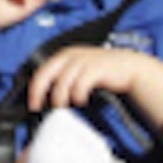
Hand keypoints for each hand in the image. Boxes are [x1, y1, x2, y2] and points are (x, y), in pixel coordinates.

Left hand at [28, 43, 150, 111]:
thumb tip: (47, 98)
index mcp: (65, 55)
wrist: (128, 68)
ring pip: (62, 82)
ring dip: (61, 98)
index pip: (41, 71)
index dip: (34, 89)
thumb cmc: (102, 73)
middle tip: (39, 107)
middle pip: (46, 74)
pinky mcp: (96, 68)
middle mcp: (71, 55)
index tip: (33, 105)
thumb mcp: (79, 72)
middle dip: (39, 93)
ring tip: (65, 106)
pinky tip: (82, 101)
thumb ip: (64, 80)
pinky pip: (80, 85)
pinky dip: (78, 95)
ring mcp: (83, 60)